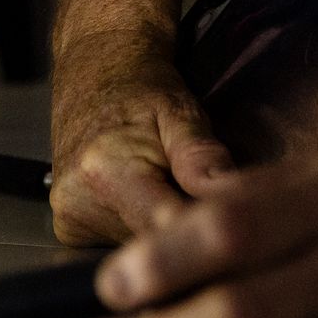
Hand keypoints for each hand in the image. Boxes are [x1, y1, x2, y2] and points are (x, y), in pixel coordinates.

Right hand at [50, 0, 231, 245]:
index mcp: (105, 173)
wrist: (95, 65)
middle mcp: (77, 204)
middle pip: (157, 249)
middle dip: (196, 238)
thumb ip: (200, 155)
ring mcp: (70, 220)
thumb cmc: (140, 84)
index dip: (214, 237)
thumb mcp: (181, 111)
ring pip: (143, 252)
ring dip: (174, 235)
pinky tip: (160, 201)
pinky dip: (150, 231)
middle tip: (221, 210)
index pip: (170, 233)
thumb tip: (225, 194)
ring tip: (185, 197)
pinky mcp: (70, 228)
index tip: (247, 232)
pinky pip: (125, 246)